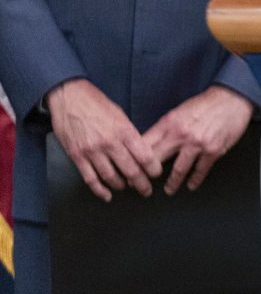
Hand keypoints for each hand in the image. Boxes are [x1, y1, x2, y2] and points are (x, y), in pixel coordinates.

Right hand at [46, 78, 160, 200]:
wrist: (70, 98)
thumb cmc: (97, 104)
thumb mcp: (120, 115)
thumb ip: (129, 134)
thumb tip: (140, 151)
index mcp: (124, 131)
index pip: (144, 156)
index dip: (153, 169)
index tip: (156, 174)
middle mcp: (109, 143)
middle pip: (130, 170)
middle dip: (141, 184)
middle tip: (146, 190)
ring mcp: (92, 151)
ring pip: (111, 177)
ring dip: (121, 186)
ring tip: (127, 188)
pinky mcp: (77, 156)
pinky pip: (90, 179)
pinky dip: (100, 190)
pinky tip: (107, 195)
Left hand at [142, 86, 254, 194]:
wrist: (231, 98)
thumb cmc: (206, 104)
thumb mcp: (179, 111)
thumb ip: (165, 128)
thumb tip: (150, 143)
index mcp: (170, 123)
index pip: (145, 145)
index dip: (134, 159)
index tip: (130, 169)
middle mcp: (181, 134)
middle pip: (157, 159)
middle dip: (147, 175)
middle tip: (141, 185)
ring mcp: (197, 144)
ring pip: (179, 170)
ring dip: (172, 183)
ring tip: (169, 189)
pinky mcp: (213, 150)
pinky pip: (201, 170)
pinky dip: (195, 180)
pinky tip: (191, 184)